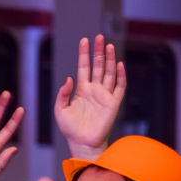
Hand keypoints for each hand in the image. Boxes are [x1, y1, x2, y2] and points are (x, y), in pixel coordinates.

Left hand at [54, 35, 125, 158]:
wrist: (82, 143)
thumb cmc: (70, 129)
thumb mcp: (60, 110)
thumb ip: (62, 94)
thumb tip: (69, 78)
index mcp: (81, 90)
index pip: (84, 67)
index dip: (84, 54)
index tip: (84, 40)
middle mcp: (94, 89)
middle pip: (98, 66)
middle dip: (98, 51)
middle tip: (99, 37)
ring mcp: (105, 95)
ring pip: (109, 73)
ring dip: (109, 59)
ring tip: (108, 45)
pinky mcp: (113, 103)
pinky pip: (119, 87)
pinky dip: (120, 76)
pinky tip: (119, 64)